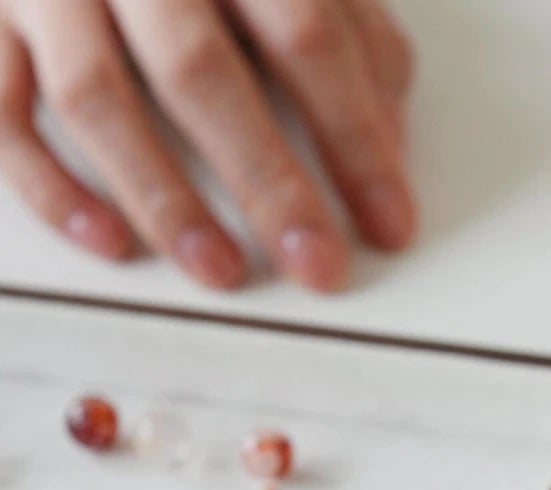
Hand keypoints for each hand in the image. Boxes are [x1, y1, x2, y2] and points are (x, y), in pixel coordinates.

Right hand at [0, 0, 415, 288]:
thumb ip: (353, 35)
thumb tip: (388, 146)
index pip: (306, 35)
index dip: (354, 137)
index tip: (390, 224)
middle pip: (200, 70)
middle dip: (269, 182)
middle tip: (318, 267)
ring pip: (96, 96)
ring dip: (164, 198)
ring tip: (223, 272)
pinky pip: (3, 112)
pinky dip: (53, 187)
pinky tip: (112, 243)